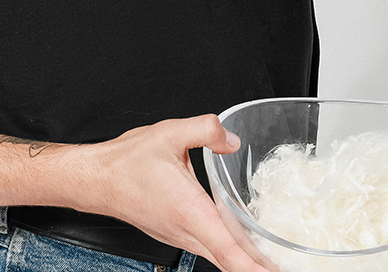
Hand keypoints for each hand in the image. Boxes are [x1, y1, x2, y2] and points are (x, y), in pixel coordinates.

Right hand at [76, 115, 274, 271]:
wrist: (96, 179)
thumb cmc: (126, 163)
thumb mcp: (170, 133)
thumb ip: (206, 130)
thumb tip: (231, 139)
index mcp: (190, 211)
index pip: (230, 251)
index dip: (257, 266)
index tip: (280, 270)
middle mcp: (187, 231)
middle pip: (230, 261)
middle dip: (261, 267)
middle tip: (290, 264)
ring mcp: (180, 236)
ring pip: (219, 256)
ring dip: (246, 260)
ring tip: (275, 257)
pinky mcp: (176, 233)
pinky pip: (209, 247)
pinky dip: (231, 251)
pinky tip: (244, 240)